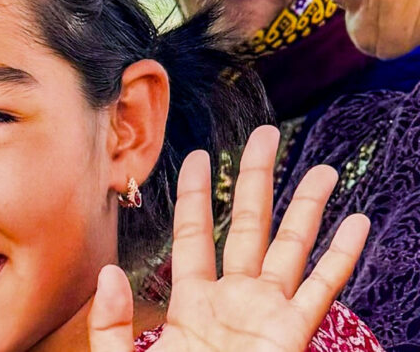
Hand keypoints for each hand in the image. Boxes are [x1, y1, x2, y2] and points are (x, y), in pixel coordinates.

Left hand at [88, 126, 369, 351]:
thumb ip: (113, 323)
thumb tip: (109, 272)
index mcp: (192, 301)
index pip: (194, 232)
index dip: (195, 192)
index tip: (198, 155)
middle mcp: (233, 298)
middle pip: (247, 224)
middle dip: (257, 179)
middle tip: (267, 135)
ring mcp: (266, 314)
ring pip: (290, 247)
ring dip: (307, 208)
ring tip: (323, 169)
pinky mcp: (291, 335)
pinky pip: (320, 289)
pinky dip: (341, 256)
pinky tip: (357, 222)